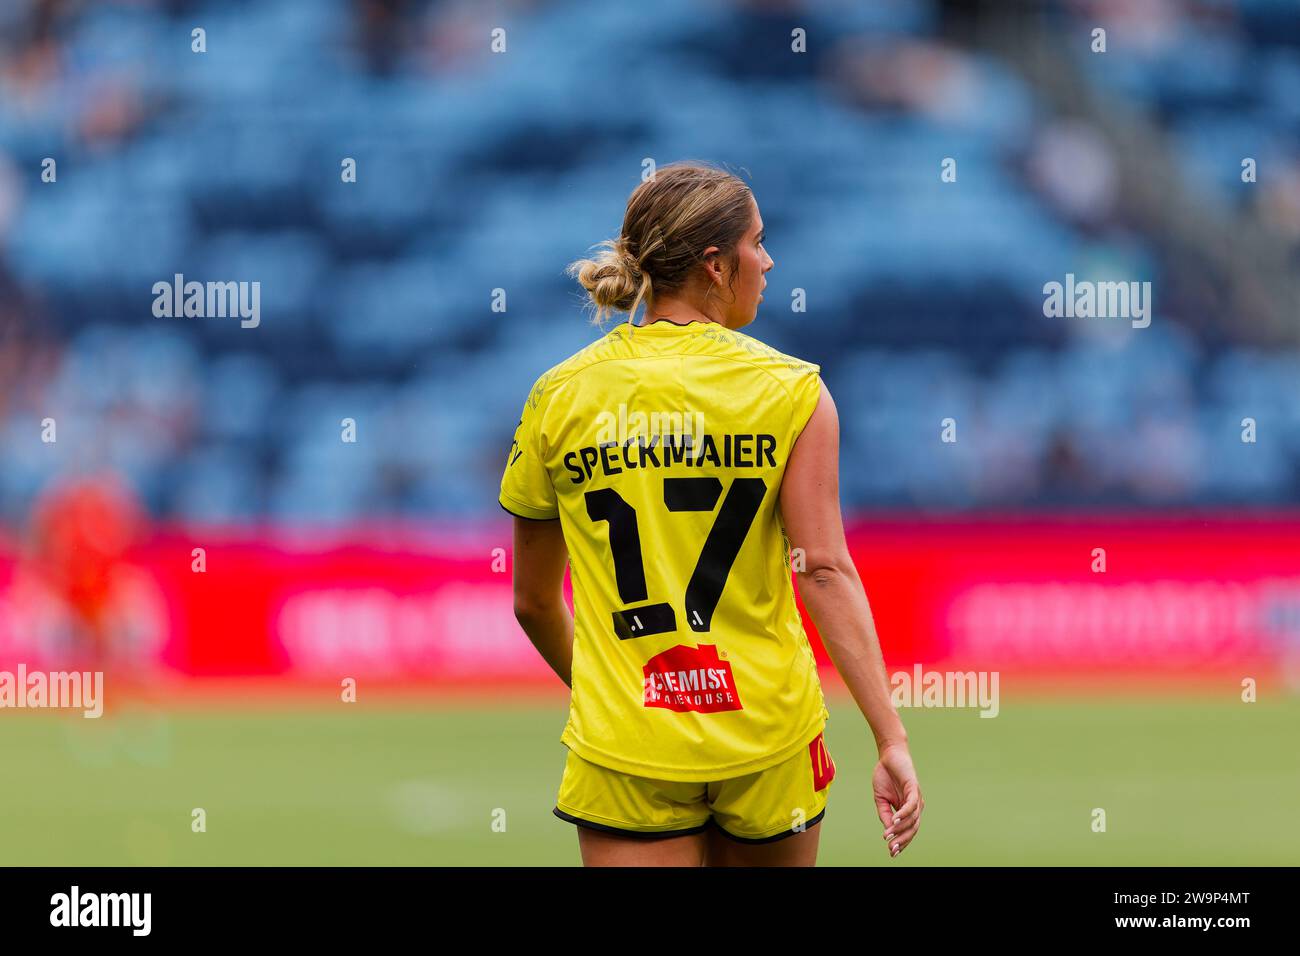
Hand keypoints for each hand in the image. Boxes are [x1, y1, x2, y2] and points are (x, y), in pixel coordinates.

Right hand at [872, 743, 922, 858]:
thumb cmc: (885, 776)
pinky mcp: (914, 788)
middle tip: (892, 850)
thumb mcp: (881, 799)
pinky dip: (903, 814)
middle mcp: (915, 807)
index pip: (908, 831)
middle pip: (912, 829)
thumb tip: (888, 831)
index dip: (901, 842)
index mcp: (908, 810)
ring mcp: (916, 798)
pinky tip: (894, 820)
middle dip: (902, 841)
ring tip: (888, 836)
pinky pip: (911, 805)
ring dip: (900, 829)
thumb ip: (885, 815)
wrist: (888, 756)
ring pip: (912, 820)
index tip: (891, 853)